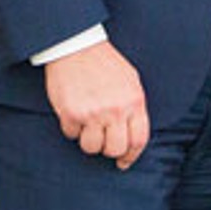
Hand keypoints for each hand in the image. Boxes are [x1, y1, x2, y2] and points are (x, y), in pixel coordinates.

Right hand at [44, 40, 148, 169]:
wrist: (79, 47)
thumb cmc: (106, 65)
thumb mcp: (131, 82)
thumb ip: (134, 107)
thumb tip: (134, 136)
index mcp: (135, 102)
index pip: (139, 140)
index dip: (131, 156)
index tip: (124, 163)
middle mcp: (116, 110)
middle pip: (115, 149)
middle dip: (108, 151)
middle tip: (102, 142)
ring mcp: (94, 113)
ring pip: (91, 147)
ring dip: (88, 140)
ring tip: (87, 125)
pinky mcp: (72, 113)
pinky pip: (71, 134)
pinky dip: (71, 128)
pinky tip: (73, 113)